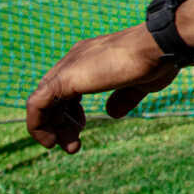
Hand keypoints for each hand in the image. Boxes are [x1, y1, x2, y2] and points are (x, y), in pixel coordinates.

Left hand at [25, 24, 179, 153]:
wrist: (156, 47)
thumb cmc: (154, 61)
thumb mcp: (137, 84)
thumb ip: (123, 98)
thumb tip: (112, 114)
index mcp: (90, 58)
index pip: (67, 86)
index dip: (70, 110)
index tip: (82, 127)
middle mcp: (75, 59)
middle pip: (54, 96)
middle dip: (61, 122)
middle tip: (74, 144)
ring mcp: (67, 68)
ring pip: (43, 102)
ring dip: (52, 128)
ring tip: (70, 146)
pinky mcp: (63, 80)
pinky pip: (36, 105)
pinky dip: (38, 125)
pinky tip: (50, 141)